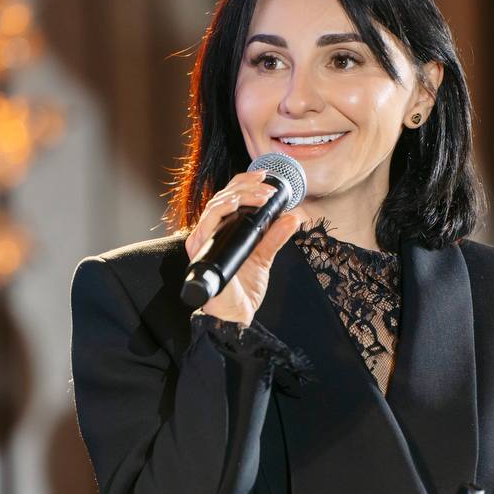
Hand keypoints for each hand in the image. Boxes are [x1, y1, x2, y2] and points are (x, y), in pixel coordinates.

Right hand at [185, 169, 304, 325]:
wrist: (236, 316)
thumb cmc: (243, 289)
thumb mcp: (264, 257)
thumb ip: (275, 237)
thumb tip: (292, 218)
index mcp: (222, 232)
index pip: (228, 198)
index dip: (244, 183)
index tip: (264, 177)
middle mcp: (210, 234)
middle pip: (221, 197)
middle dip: (245, 186)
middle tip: (267, 187)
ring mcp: (203, 243)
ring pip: (214, 206)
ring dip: (240, 196)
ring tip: (263, 197)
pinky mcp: (201, 252)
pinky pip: (207, 224)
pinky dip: (223, 211)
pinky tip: (238, 206)